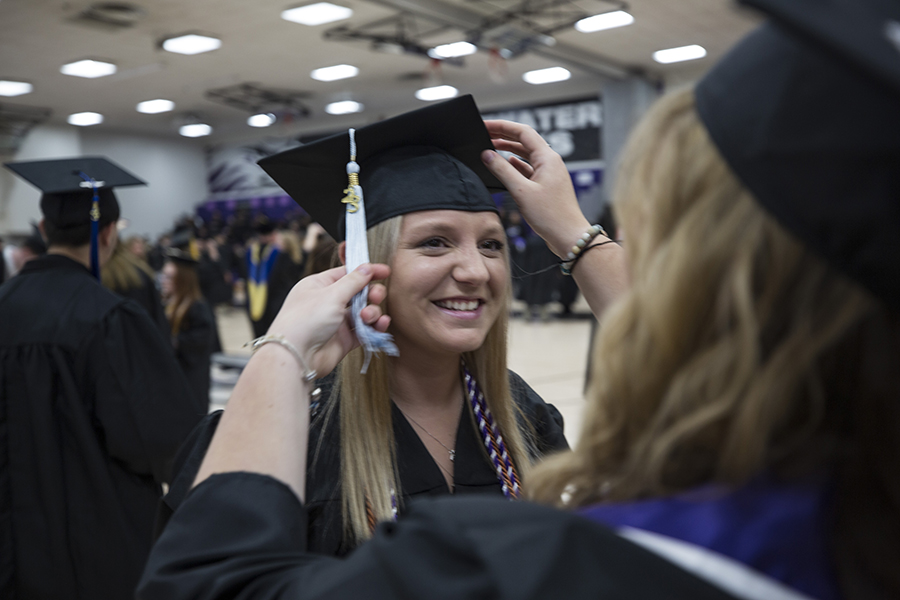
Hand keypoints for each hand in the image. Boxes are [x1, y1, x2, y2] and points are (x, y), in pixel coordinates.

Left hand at [267, 264, 390, 375]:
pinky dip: (374, 327)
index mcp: (320, 286)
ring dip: (372, 312)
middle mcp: (328, 302)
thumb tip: (367, 267)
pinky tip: (380, 325)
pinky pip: (365, 330)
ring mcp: (336, 321)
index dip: (367, 272)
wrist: (296, 356)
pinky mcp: (344, 340)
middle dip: (371, 294)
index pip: (347, 273)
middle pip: (359, 293)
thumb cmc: (305, 320)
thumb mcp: (331, 294)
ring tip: (368, 317)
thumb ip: (353, 281)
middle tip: (376, 297)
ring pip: (364, 312)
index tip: (385, 272)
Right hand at [482, 120, 591, 257]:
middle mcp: (550, 162)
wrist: (569, 236)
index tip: (485, 125)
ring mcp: (549, 173)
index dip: (502, 126)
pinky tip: (507, 165)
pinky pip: (529, 168)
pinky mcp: (547, 185)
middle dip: (504, 136)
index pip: (523, 132)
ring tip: (491, 148)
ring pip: (526, 155)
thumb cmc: (552, 216)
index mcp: (547, 158)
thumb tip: (487, 154)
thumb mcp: (521, 191)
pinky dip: (516, 165)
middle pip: (524, 141)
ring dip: (509, 150)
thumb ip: (502, 170)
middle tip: (484, 134)